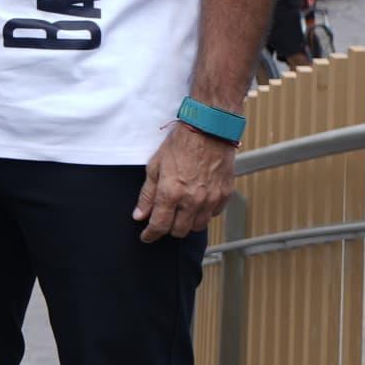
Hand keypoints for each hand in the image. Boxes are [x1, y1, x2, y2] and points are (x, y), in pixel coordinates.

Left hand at [133, 125, 235, 242]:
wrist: (209, 128)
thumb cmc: (181, 142)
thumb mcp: (155, 165)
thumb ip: (147, 194)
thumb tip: (140, 215)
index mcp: (171, 192)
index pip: (159, 226)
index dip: (151, 234)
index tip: (147, 236)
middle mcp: (192, 200)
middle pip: (179, 231)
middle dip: (169, 228)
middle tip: (165, 219)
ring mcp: (211, 198)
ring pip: (197, 226)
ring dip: (187, 223)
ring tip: (182, 211)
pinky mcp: (225, 194)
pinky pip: (214, 214)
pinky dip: (204, 213)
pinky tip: (198, 202)